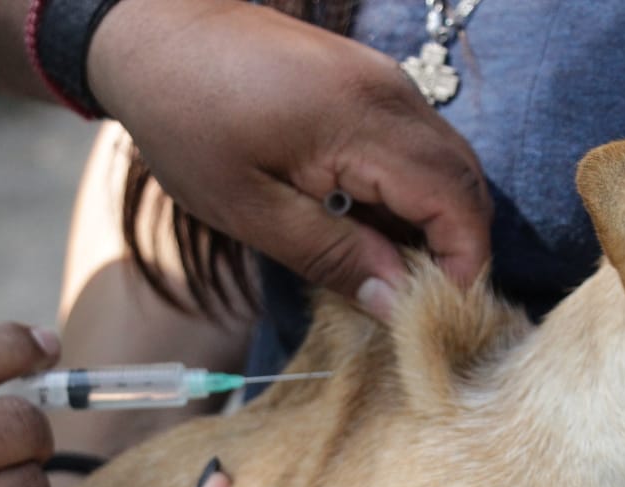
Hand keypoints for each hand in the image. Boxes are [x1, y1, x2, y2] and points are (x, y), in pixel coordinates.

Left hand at [86, 0, 492, 314]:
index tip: (436, 315)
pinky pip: (419, 146)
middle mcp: (392, 93)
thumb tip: (398, 305)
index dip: (464, 265)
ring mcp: (386, 82)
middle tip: (417, 303)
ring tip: (391, 271)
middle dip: (458, 249)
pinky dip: (414, 194)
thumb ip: (332, 256)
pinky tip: (372, 226)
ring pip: (449, 164)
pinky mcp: (372, 83)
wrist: (157, 33)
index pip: (457, 202)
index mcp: (363, 122)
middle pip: (467, 183)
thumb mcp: (249, 208)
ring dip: (436, 223)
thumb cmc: (187, 120)